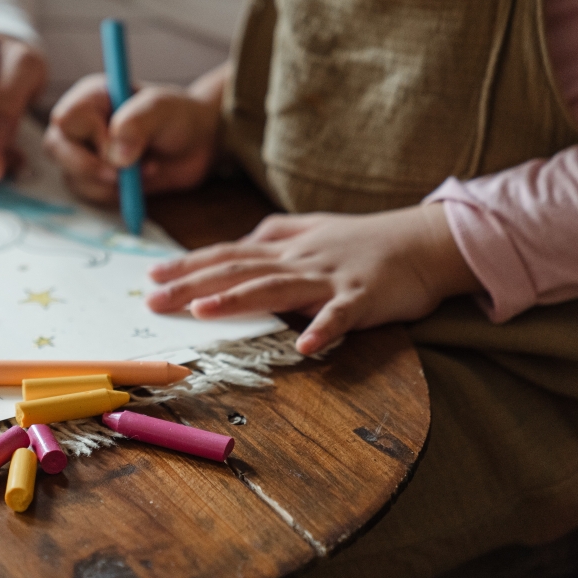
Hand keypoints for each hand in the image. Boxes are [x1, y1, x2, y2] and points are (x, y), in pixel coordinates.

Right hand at [42, 61, 228, 203]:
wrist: (196, 145)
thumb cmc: (178, 117)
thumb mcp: (162, 110)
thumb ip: (137, 123)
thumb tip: (116, 157)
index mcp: (90, 97)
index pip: (66, 118)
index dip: (90, 137)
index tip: (120, 147)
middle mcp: (80, 124)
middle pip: (56, 148)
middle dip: (91, 167)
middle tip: (124, 173)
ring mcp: (83, 152)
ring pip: (72, 176)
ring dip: (110, 182)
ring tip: (146, 169)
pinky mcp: (93, 178)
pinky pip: (89, 194)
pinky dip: (115, 194)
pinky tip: (138, 182)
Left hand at [145, 203, 482, 354]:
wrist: (426, 240)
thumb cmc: (364, 240)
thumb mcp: (312, 230)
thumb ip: (273, 235)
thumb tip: (239, 243)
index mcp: (284, 248)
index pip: (227, 255)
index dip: (189, 265)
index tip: (152, 276)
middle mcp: (298, 260)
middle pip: (238, 270)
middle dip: (194, 285)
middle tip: (154, 300)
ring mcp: (329, 278)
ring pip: (276, 287)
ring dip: (239, 300)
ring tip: (203, 312)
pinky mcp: (363, 297)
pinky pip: (341, 315)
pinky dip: (323, 329)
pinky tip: (304, 347)